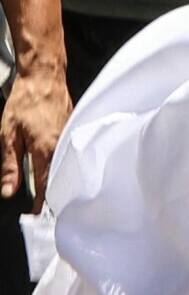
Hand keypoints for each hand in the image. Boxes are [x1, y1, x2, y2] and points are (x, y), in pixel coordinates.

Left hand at [0, 61, 68, 210]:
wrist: (44, 76)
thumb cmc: (25, 102)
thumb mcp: (8, 135)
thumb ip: (10, 165)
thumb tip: (8, 191)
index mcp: (47, 150)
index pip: (47, 186)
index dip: (42, 204)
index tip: (36, 218)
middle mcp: (64, 146)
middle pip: (62, 179)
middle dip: (54, 198)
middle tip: (46, 213)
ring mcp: (72, 138)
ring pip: (68, 167)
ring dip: (61, 182)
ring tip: (53, 198)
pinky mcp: (74, 131)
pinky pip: (71, 155)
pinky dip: (65, 167)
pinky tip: (60, 172)